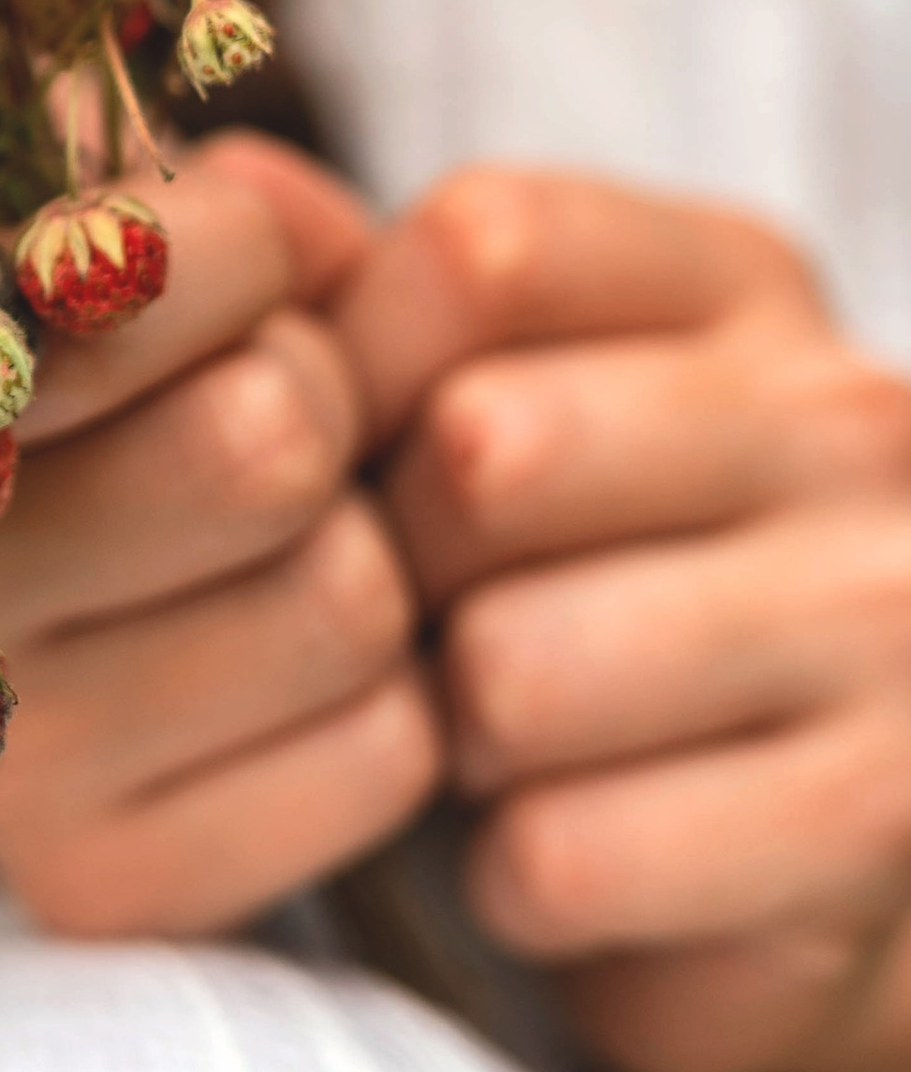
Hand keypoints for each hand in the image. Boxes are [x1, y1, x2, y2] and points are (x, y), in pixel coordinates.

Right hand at [0, 134, 440, 936]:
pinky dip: (378, 692)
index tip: (206, 259)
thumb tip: (339, 252)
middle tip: (256, 400)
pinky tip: (269, 659)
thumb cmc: (43, 363)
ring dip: (353, 539)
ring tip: (261, 533)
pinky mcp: (99, 888)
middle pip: (267, 438)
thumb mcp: (71, 229)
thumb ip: (200, 204)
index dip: (231, 244)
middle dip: (308, 386)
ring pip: (346, 596)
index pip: (136, 271)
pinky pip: (382, 753)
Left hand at [339, 168, 910, 1071]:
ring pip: (514, 667)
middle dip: (393, 562)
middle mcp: (843, 419)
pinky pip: (566, 852)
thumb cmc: (598, 581)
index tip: (340, 449)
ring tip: (495, 737)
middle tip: (418, 623)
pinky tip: (551, 850)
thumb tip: (227, 191)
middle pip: (485, 448)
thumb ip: (375, 293)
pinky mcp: (867, 823)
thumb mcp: (518, 394)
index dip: (351, 357)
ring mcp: (884, 620)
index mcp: (741, 281)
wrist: (819, 843)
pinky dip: (511, 879)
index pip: (481, 244)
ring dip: (451, 734)